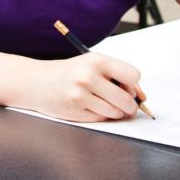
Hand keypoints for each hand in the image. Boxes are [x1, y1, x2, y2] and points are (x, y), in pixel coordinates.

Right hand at [25, 54, 145, 121]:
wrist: (37, 82)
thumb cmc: (70, 72)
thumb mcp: (92, 64)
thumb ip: (117, 76)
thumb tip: (142, 98)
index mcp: (96, 61)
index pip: (133, 76)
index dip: (133, 84)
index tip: (126, 86)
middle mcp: (87, 77)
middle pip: (127, 99)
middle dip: (130, 105)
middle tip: (124, 103)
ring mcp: (80, 96)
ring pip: (116, 112)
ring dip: (116, 112)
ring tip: (104, 103)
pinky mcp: (75, 111)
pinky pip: (102, 119)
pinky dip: (101, 115)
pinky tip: (90, 107)